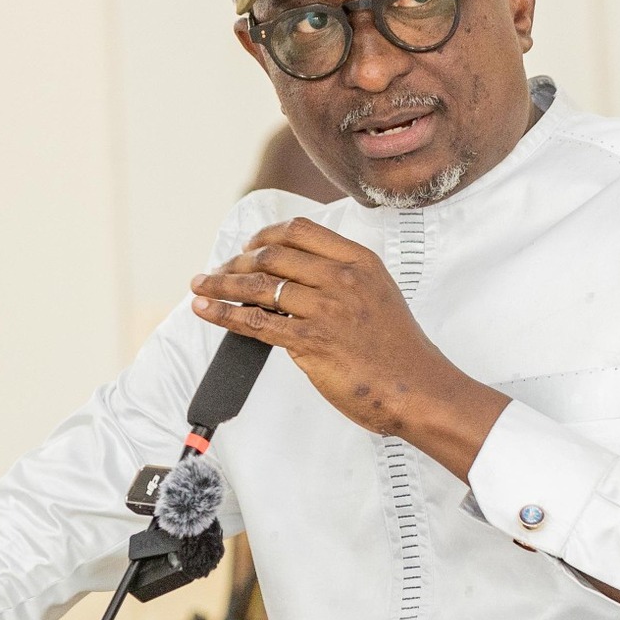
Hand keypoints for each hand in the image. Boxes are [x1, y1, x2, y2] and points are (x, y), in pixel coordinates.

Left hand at [190, 217, 508, 479]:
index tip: (247, 245)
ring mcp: (326, 308)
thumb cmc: (399, 350)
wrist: (418, 389)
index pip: (300, 230)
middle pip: (272, 254)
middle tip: (218, 271)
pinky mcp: (311, 341)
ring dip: (221, 283)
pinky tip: (207, 311)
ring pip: (258, 285)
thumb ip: (342, 279)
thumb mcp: (378, 295)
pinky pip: (256, 322)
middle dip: (236, 260)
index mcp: (359, 261)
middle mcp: (342, 278)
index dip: (265, 235)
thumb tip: (296, 278)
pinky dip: (224, 314)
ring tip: (200, 286)